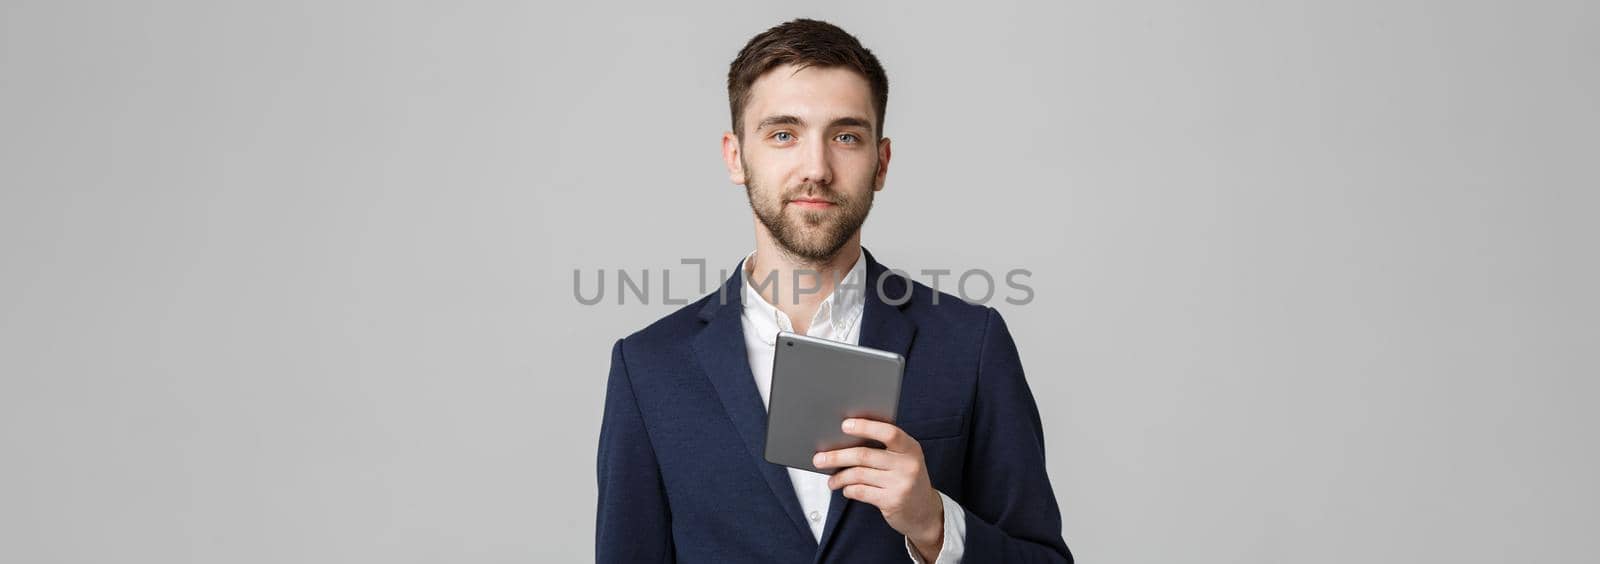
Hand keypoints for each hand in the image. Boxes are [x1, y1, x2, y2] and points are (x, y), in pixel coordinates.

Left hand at [814, 418, 944, 559]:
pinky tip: (846, 489)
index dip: (865, 427)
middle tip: (819, 458)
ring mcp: (901, 484)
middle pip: (865, 455)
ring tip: (831, 480)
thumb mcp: (904, 460)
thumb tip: (844, 440)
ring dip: (840, 477)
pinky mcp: (892, 501)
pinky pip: (861, 491)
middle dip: (837, 456)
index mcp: (911, 448)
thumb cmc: (906, 479)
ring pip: (859, 474)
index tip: (844, 425)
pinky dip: (849, 490)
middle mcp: (908, 464)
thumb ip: (884, 449)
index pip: (888, 432)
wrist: (924, 512)